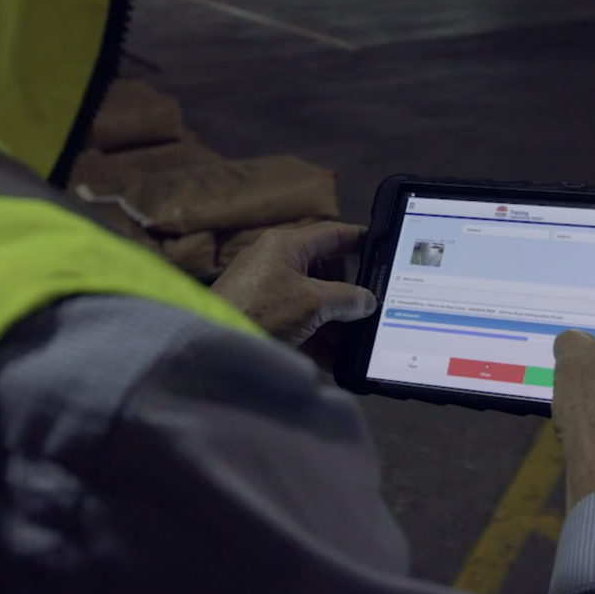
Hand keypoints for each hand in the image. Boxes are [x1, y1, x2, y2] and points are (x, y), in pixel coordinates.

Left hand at [211, 222, 377, 346]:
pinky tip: (335, 360)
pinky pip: (299, 321)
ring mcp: (268, 289)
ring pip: (313, 300)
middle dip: (349, 294)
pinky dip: (317, 337)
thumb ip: (347, 298)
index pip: (332, 233)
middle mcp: (277, 262)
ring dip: (336, 322)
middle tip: (372, 310)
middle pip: (326, 270)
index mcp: (287, 245)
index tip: (383, 248)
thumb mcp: (312, 303)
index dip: (360, 239)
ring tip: (357, 343)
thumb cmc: (261, 311)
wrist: (211, 343)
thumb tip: (368, 301)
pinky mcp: (262, 315)